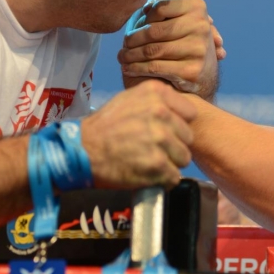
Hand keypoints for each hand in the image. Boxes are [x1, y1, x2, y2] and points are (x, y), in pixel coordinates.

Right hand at [80, 80, 196, 188]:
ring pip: (184, 158)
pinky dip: (163, 180)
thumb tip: (179, 110)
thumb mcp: (129, 99)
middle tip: (153, 149)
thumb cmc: (105, 126)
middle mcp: (161, 113)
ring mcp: (161, 139)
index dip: (179, 125)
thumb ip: (156, 100)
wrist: (83, 150)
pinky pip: (174, 177)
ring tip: (149, 162)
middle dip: (174, 145)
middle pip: (188, 137)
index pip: (190, 113)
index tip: (165, 131)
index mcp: (156, 93)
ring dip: (170, 163)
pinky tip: (147, 174)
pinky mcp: (158, 164)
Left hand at [119, 0, 225, 99]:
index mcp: (198, 7)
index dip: (144, 17)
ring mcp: (198, 50)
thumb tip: (145, 3)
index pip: (160, 7)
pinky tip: (128, 69)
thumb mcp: (180, 17)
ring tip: (121, 57)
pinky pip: (155, 67)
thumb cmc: (185, 39)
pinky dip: (137, 68)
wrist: (205, 74)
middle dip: (133, 39)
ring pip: (152, 50)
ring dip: (131, 55)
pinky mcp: (192, 71)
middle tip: (124, 44)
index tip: (136, 25)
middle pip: (154, 31)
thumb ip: (165, 4)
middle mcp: (201, 26)